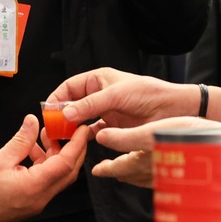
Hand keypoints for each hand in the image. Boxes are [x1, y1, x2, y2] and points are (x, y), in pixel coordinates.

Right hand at [0, 114, 90, 221]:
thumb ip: (20, 141)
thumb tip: (33, 122)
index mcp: (35, 185)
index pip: (66, 163)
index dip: (77, 144)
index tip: (82, 129)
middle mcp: (42, 196)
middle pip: (69, 171)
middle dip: (73, 149)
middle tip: (69, 130)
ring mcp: (39, 201)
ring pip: (58, 176)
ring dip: (57, 156)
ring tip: (45, 137)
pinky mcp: (33, 202)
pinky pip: (48, 181)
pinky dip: (46, 165)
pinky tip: (33, 152)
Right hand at [50, 67, 201, 130]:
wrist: (172, 108)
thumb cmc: (148, 93)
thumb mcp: (115, 95)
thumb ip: (90, 105)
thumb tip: (65, 114)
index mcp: (98, 79)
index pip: (69, 87)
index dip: (57, 97)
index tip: (48, 111)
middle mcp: (99, 95)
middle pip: (72, 104)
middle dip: (61, 115)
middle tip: (52, 127)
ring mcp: (106, 111)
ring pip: (81, 119)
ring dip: (71, 127)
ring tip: (62, 137)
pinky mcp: (113, 126)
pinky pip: (93, 131)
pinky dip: (85, 136)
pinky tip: (80, 141)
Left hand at [90, 115, 218, 186]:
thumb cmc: (187, 138)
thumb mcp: (151, 133)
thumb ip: (124, 138)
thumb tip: (102, 138)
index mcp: (143, 163)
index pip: (118, 168)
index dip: (105, 169)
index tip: (96, 171)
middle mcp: (154, 174)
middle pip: (130, 175)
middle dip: (118, 171)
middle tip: (107, 169)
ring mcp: (169, 177)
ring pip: (144, 178)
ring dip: (133, 173)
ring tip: (128, 169)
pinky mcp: (183, 175)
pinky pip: (160, 178)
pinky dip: (151, 174)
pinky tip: (157, 169)